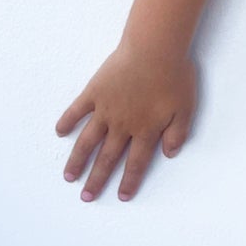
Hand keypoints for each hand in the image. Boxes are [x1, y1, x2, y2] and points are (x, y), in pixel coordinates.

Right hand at [55, 41, 197, 202]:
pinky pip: (77, 110)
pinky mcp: (95, 91)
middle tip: (86, 198)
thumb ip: (177, 133)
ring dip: (77, 160)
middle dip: (97, 180)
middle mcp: (122, 125)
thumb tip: (169, 154)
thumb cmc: (175, 76)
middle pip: (107, 158)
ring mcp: (106, 109)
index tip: (121, 197)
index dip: (129, 181)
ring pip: (88, 141)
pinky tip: (60, 132)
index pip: (136, 163)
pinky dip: (67, 121)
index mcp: (145, 130)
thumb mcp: (186, 109)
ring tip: (69, 176)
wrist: (155, 48)